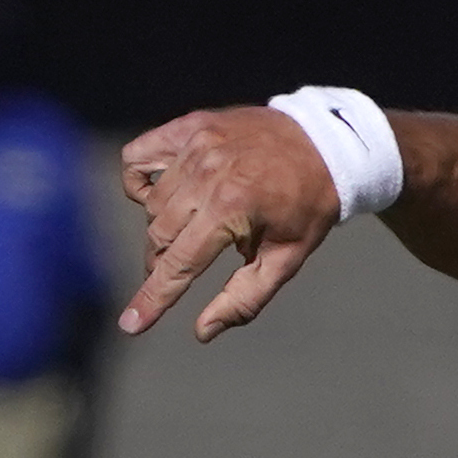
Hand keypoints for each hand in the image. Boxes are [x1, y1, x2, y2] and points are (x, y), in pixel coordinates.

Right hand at [118, 108, 341, 342]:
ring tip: (196, 226)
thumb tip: (203, 331)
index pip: (178, 265)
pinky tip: (164, 192)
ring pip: (152, 204)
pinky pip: (138, 155)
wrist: (326, 142)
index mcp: (231, 208)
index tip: (130, 325)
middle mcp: (206, 174)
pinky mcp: (189, 126)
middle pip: (159, 237)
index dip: (153, 299)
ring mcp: (194, 145)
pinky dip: (139, 179)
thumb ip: (245, 298)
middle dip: (164, 264)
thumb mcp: (288, 258)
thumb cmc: (308, 205)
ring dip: (162, 227)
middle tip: (188, 265)